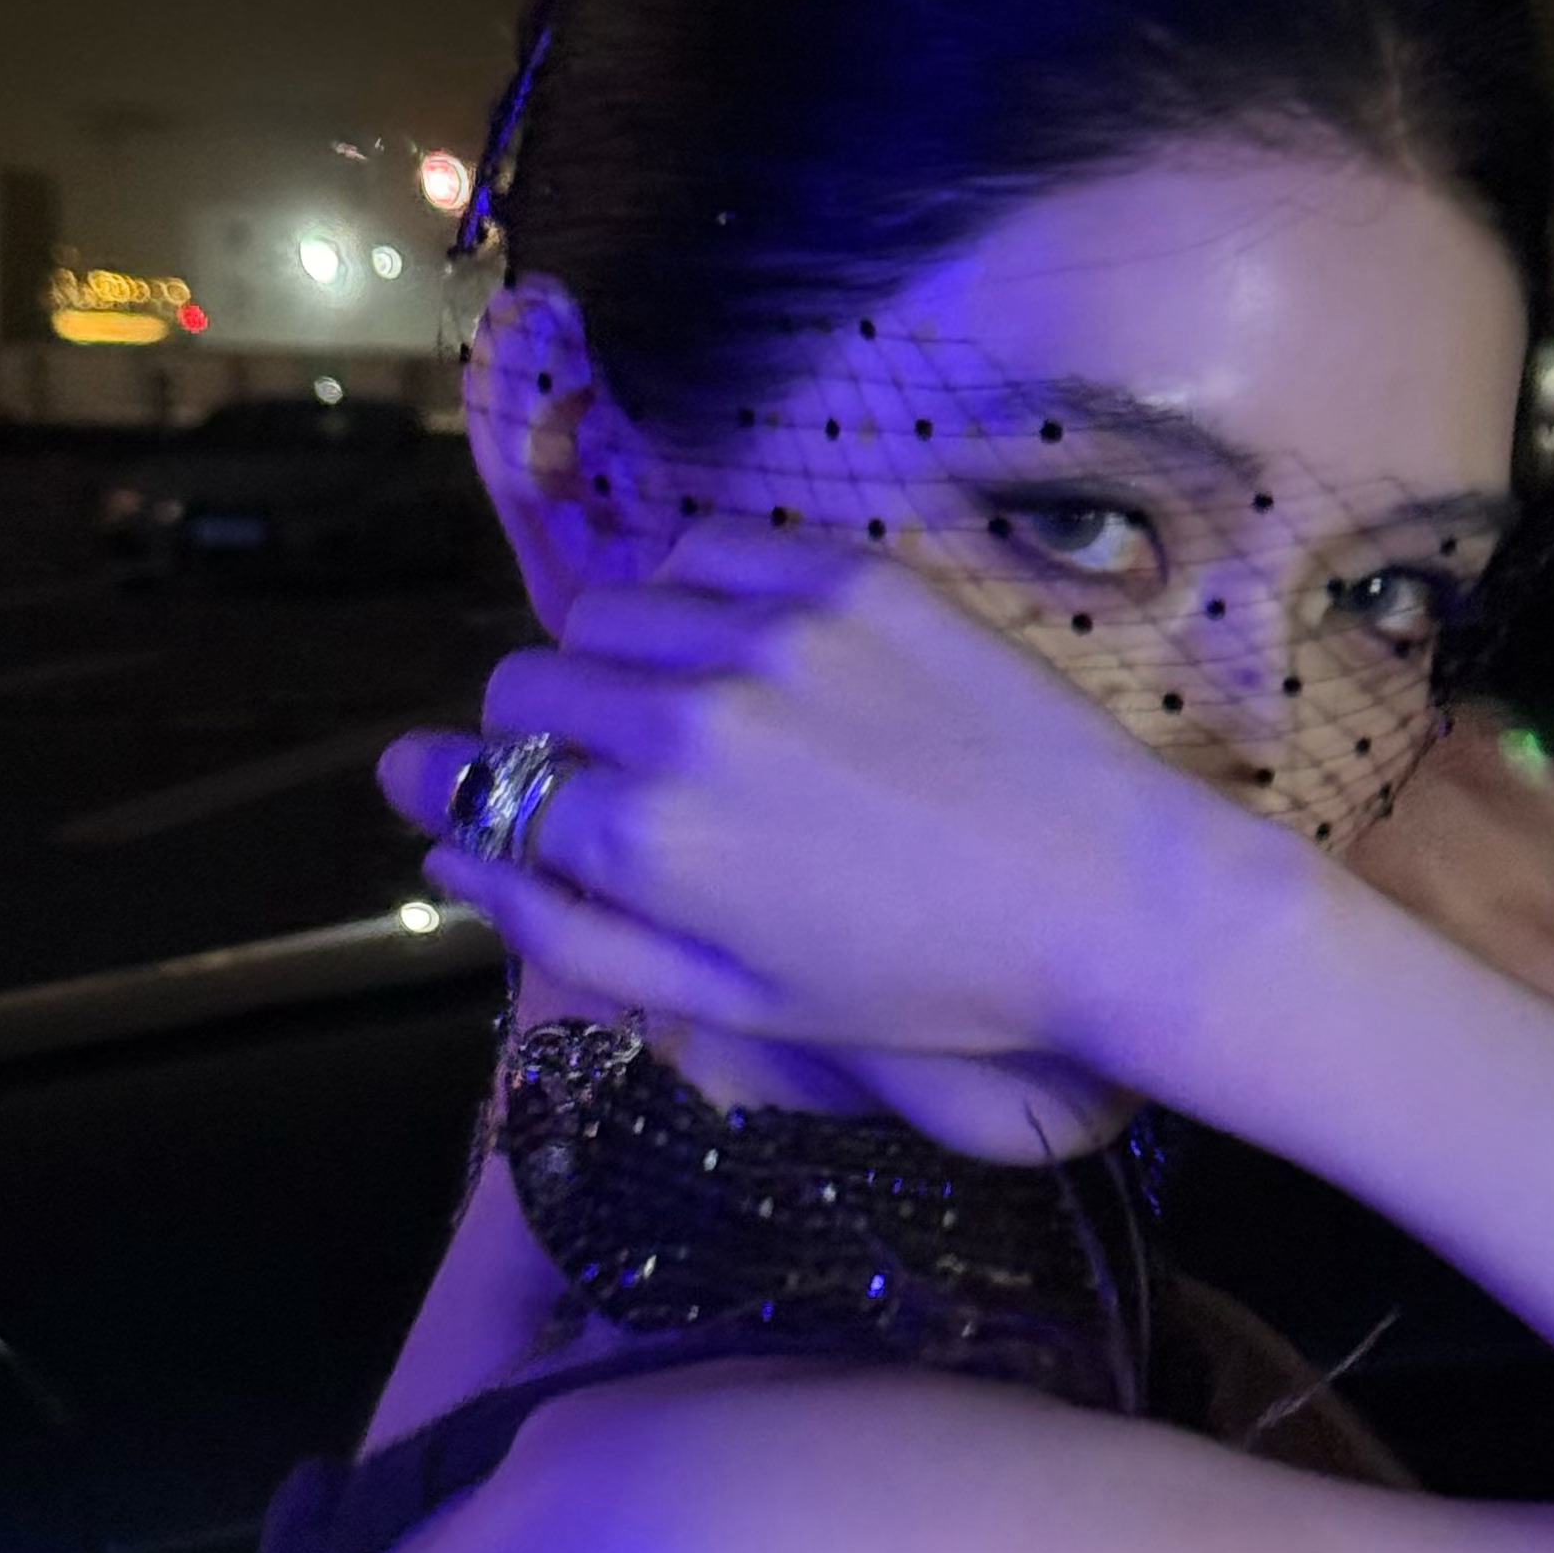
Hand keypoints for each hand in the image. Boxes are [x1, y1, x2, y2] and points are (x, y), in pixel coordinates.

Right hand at [381, 518, 1246, 1075]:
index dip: (474, 792)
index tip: (470, 788)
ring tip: (689, 712)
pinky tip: (742, 649)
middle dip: (544, 732)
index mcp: (647, 842)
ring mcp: (763, 635)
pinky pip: (703, 552)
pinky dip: (693, 593)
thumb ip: (570, 928)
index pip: (487, 782)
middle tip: (615, 776)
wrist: (1109, 898)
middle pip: (530, 683)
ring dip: (617, 657)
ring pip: (608, 608)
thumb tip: (444, 852)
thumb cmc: (925, 982)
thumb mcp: (734, 1000)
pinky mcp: (839, 577)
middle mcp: (682, 722)